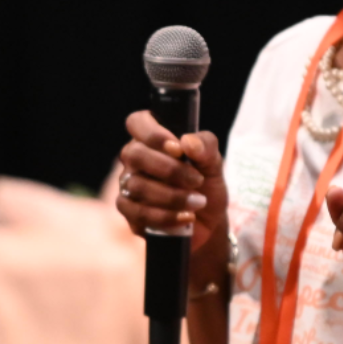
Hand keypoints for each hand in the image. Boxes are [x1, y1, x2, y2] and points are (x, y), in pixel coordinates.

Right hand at [117, 112, 229, 284]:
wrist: (208, 221)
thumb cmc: (205, 185)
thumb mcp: (214, 164)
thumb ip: (206, 147)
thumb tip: (188, 142)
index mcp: (152, 139)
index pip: (137, 122)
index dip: (153, 133)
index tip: (178, 148)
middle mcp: (135, 159)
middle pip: (134, 154)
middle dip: (169, 169)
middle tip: (197, 180)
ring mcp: (128, 185)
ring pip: (136, 186)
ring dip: (172, 196)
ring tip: (198, 202)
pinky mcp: (129, 212)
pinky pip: (138, 213)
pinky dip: (165, 216)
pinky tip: (186, 217)